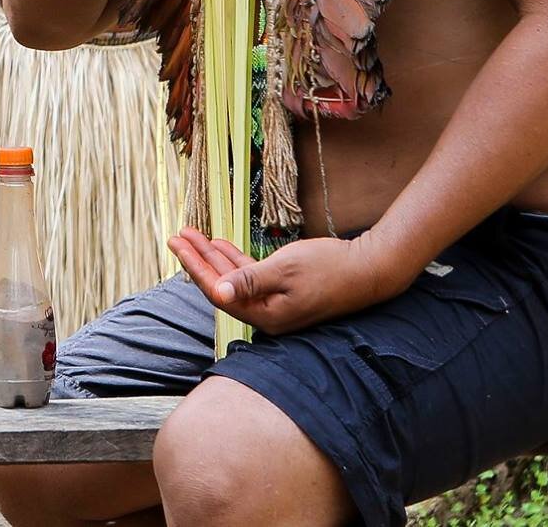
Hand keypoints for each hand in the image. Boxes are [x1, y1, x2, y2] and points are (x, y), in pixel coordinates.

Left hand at [170, 225, 406, 335]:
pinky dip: (236, 259)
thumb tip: (220, 292)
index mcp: (265, 314)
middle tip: (177, 235)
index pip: (218, 292)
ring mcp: (276, 304)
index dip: (195, 266)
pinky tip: (220, 243)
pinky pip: (252, 276)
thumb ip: (250, 280)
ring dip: (214, 256)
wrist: (370, 269)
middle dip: (198, 259)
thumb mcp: (286, 269)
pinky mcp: (285, 291)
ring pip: (236, 278)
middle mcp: (267, 314)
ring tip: (193, 234)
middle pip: (223, 285)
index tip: (176, 243)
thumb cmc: (330, 268)